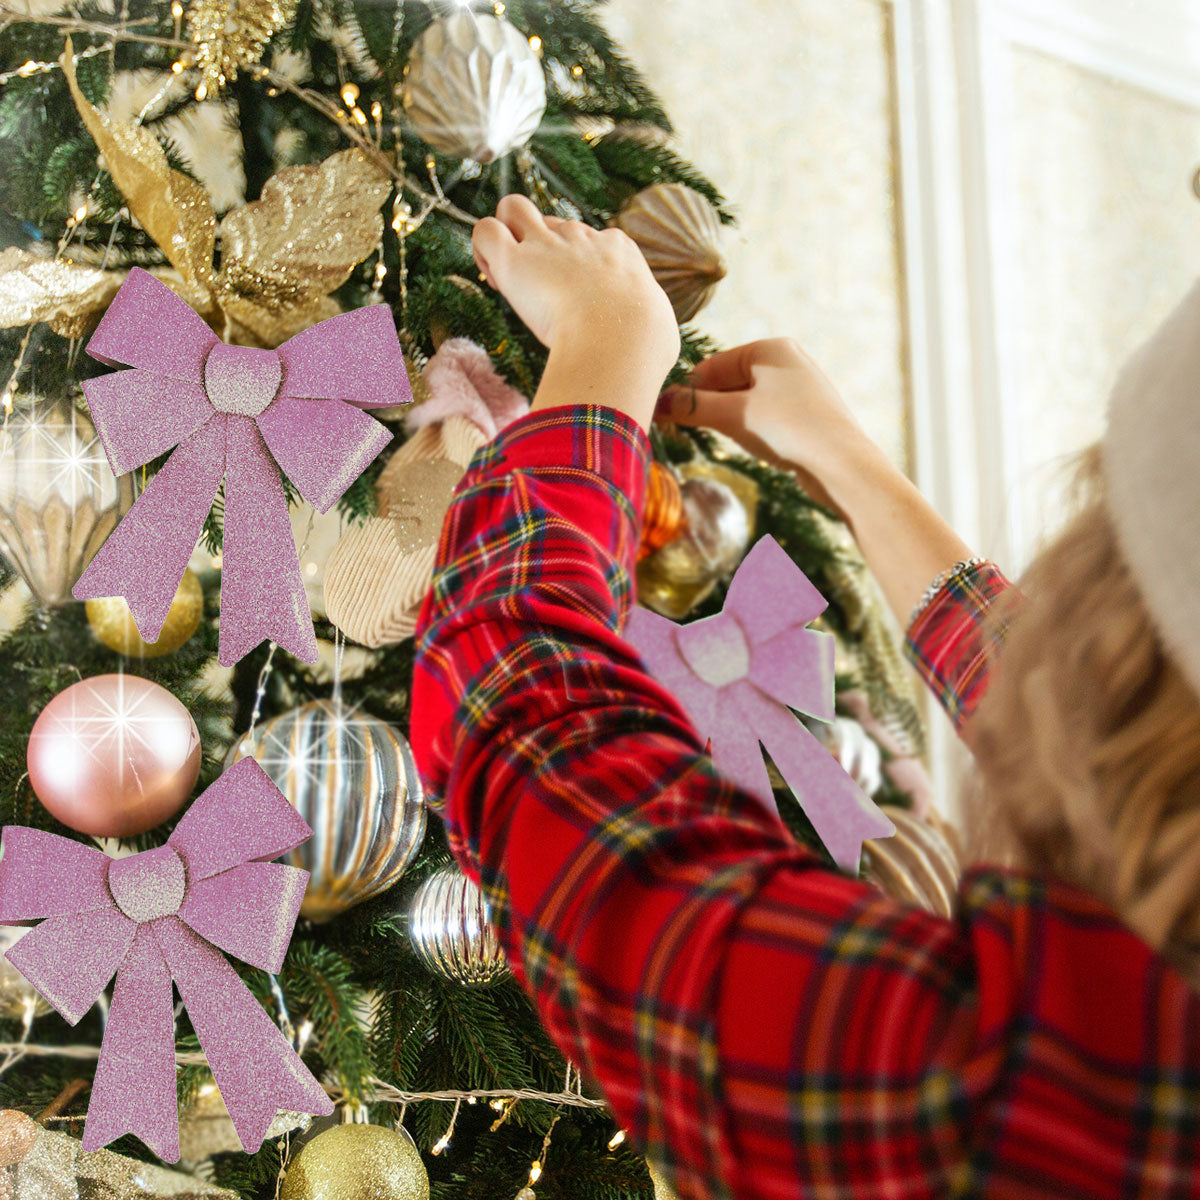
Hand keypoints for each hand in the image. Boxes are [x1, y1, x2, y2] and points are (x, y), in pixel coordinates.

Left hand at [473, 194, 679, 380]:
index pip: (585, 240)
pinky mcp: (514, 260)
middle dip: (536, 248)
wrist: (622, 340)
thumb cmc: (645, 343)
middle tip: (533, 291)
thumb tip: (653, 340)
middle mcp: (580, 237)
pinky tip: (494, 278)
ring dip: (505, 236)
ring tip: (506, 279)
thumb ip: (645, 320)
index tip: (568, 298)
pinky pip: (485, 229)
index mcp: (616, 249)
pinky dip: (482, 248)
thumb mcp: (656, 322)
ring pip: (513, 208)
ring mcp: (546, 243)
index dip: (569, 265)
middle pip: (548, 222)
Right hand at [656, 338, 872, 515]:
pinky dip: (753, 431)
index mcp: (771, 348)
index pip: (712, 365)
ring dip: (731, 421)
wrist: (842, 465)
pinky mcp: (807, 415)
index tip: (668, 415)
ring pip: (746, 402)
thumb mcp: (732, 415)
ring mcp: (800, 388)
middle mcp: (788, 361)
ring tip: (736, 440)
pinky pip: (766, 417)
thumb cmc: (788, 429)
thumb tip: (657, 402)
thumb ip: (692, 406)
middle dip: (711, 407)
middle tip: (695, 431)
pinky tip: (760, 447)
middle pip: (728, 382)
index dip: (689, 391)